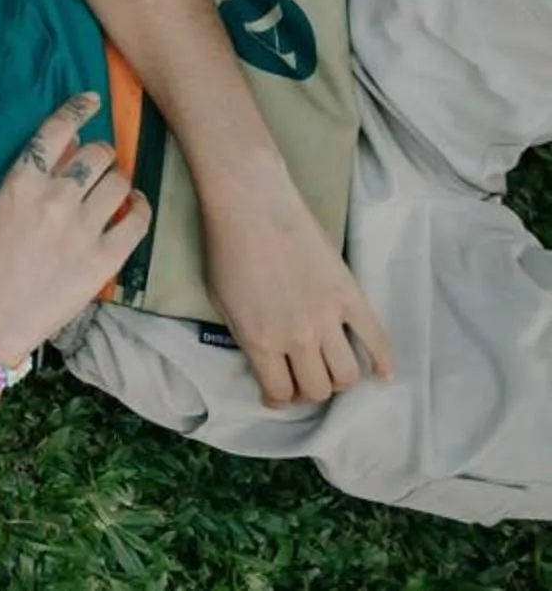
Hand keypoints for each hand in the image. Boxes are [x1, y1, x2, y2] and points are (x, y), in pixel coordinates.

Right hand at [0, 93, 153, 365]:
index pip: (56, 130)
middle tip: (98, 165)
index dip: (78, 109)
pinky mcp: (105, 258)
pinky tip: (134, 206)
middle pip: (97, 154)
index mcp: (21, 182)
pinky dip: (140, 207)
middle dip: (101, 154)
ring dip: (118, 179)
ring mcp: (83, 228)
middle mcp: (55, 198)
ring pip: (120, 181)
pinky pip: (138, 220)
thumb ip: (32, 176)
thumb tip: (69, 147)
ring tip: (112, 189)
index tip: (92, 100)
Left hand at [200, 167, 393, 405]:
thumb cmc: (225, 248)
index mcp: (260, 341)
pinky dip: (385, 361)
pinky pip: (377, 339)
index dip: (279, 399)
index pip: (280, 392)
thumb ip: (244, 335)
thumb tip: (263, 358)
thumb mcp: (220, 301)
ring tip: (331, 369)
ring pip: (347, 374)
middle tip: (303, 379)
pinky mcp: (351, 297)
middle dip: (309, 391)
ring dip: (339, 380)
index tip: (278, 395)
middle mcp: (297, 339)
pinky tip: (384, 373)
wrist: (252, 205)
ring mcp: (328, 319)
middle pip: (317, 389)